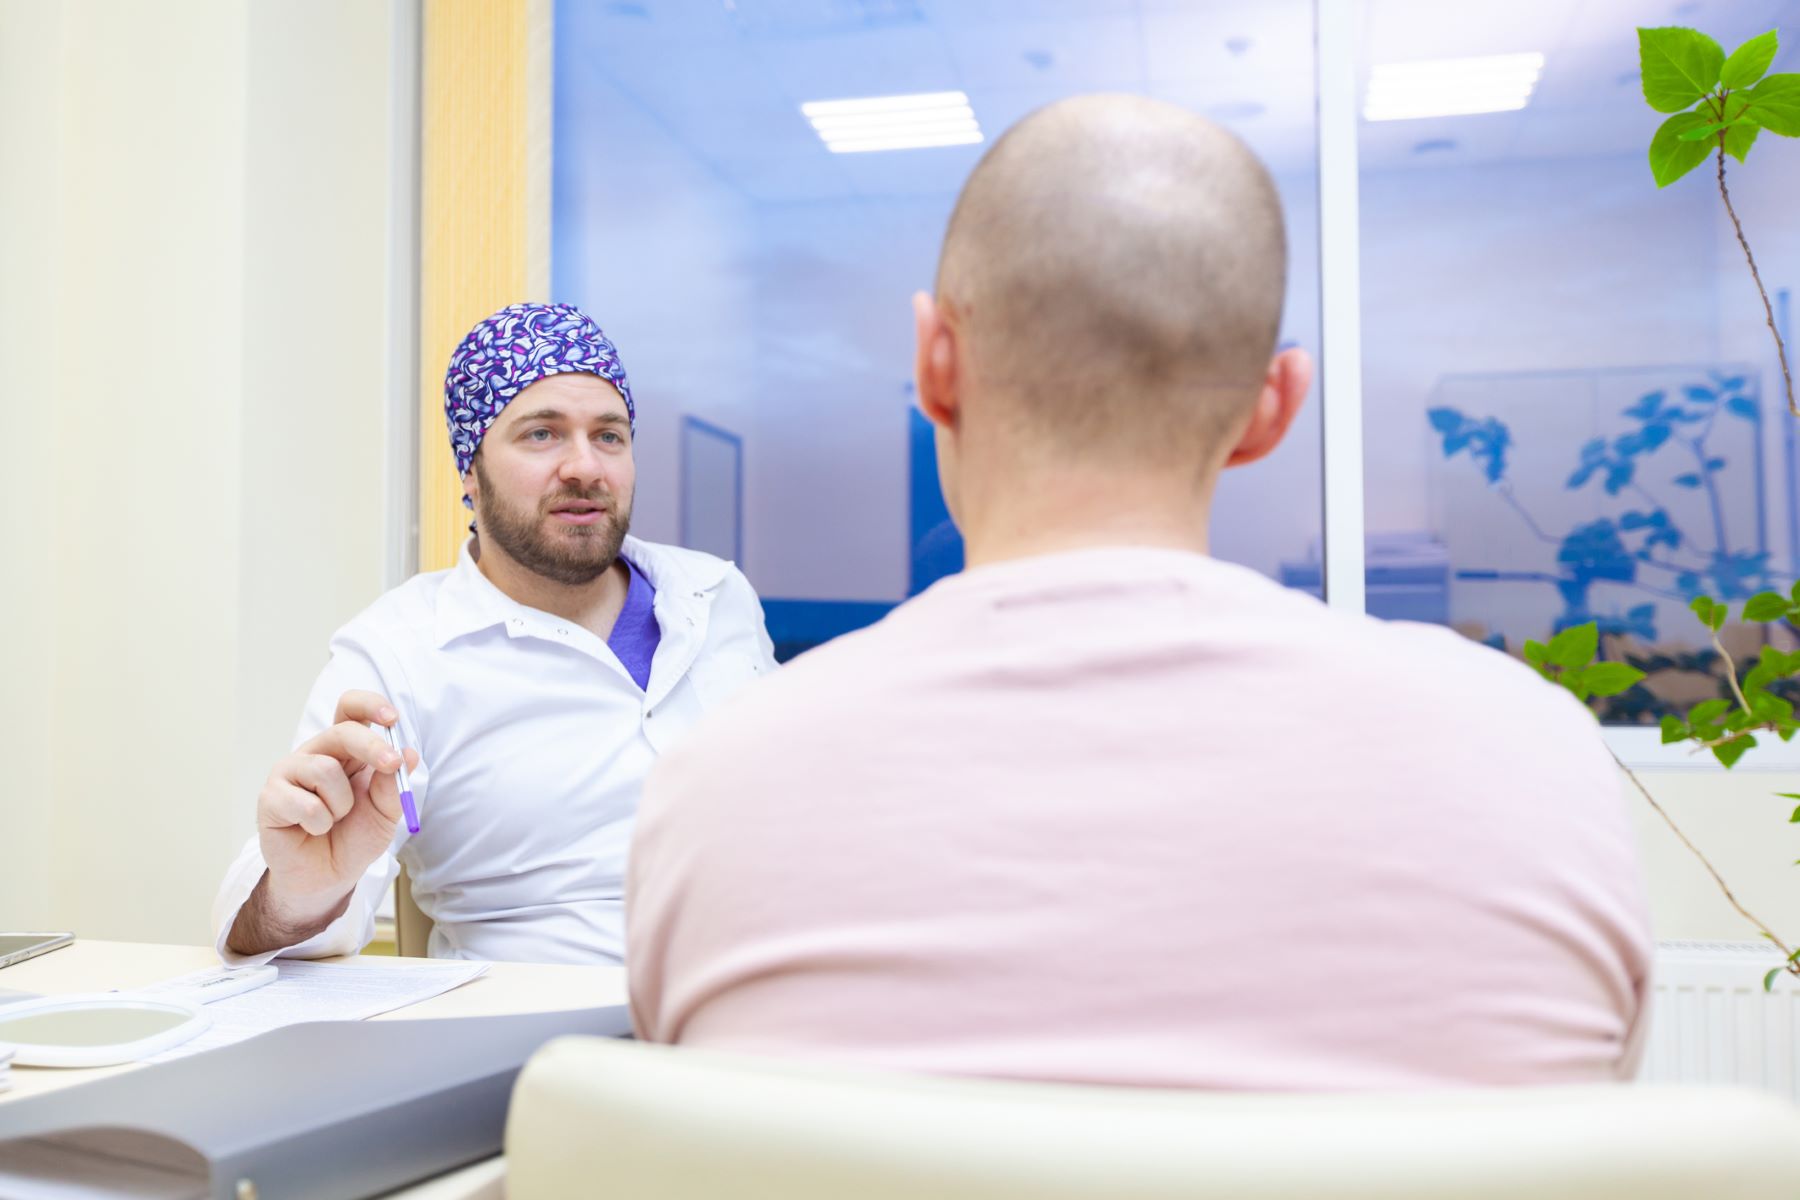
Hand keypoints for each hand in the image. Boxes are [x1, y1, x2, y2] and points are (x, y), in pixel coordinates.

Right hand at [256, 690, 419, 924]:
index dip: (369, 705)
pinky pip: (304, 803)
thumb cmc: (354, 838)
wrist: (327, 877)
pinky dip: (319, 823)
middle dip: (372, 747)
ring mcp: (289, 773)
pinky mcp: (270, 797)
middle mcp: (316, 754)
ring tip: (334, 819)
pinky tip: (313, 830)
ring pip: (324, 769)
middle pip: (342, 731)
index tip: (391, 717)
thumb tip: (407, 753)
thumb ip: (392, 785)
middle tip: (390, 765)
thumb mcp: (385, 813)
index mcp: (345, 750)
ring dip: (341, 803)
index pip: (350, 710)